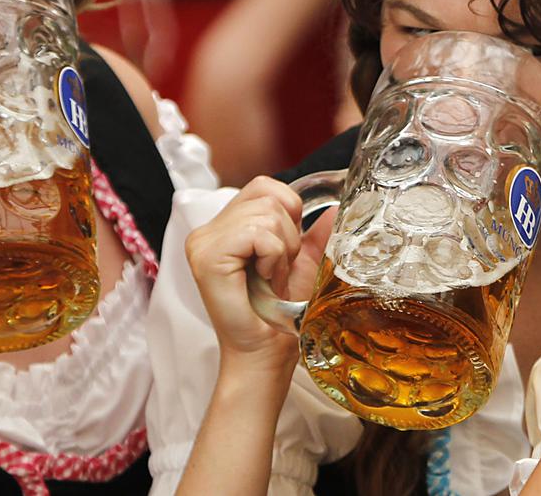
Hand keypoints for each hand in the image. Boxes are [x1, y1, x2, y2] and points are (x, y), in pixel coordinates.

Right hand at [184, 176, 322, 367]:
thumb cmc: (280, 315)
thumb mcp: (304, 263)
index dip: (290, 213)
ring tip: (271, 277)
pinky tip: (265, 280)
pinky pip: (257, 233)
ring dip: (282, 249)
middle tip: (278, 270)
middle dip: (289, 234)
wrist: (267, 353)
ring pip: (266, 213)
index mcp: (225, 225)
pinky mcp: (207, 256)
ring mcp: (203, 242)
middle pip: (268, 195)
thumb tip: (337, 206)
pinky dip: (273, 256)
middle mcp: (208, 230)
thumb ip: (315, 232)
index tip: (287, 253)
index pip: (265, 186)